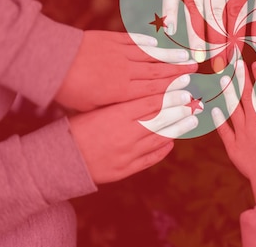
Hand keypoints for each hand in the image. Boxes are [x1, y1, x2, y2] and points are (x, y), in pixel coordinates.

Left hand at [55, 31, 195, 110]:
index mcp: (122, 91)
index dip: (173, 90)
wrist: (52, 62)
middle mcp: (125, 71)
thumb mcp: (92, 106)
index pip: (154, 91)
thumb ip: (115, 106)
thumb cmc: (68, 90)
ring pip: (151, 55)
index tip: (189, 89)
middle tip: (196, 71)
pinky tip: (160, 44)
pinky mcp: (111, 39)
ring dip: (171, 57)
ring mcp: (119, 53)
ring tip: (186, 57)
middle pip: (158, 72)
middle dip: (179, 72)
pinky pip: (135, 41)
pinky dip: (150, 43)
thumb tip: (131, 112)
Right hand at [69, 89, 198, 183]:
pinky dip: (163, 150)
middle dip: (180, 109)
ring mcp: (128, 153)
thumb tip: (145, 94)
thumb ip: (121, 103)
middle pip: (161, 118)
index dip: (171, 94)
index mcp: (116, 114)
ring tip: (191, 120)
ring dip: (177, 128)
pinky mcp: (126, 169)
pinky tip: (172, 142)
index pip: (151, 101)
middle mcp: (126, 133)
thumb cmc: (75, 129)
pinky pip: (150, 158)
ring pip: (160, 137)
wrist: (60, 161)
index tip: (184, 87)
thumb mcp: (96, 109)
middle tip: (195, 102)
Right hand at [163, 0, 246, 65]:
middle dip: (219, 44)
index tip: (241, 57)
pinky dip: (171, 12)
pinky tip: (172, 32)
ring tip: (197, 59)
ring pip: (193, 7)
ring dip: (195, 35)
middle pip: (216, 14)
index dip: (238, 35)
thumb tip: (245, 9)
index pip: (237, 9)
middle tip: (221, 68)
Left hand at [212, 62, 255, 203]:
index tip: (255, 64)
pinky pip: (224, 131)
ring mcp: (242, 135)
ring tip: (224, 78)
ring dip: (229, 92)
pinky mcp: (233, 148)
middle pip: (247, 96)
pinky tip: (214, 108)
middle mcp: (255, 123)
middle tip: (237, 63)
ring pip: (233, 109)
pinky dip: (219, 119)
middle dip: (242, 78)